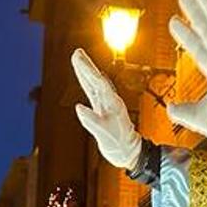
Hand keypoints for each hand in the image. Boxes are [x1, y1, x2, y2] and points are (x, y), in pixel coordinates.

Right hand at [72, 48, 142, 168]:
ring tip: (78, 59)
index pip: (98, 83)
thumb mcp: (104, 135)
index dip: (88, 70)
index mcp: (112, 104)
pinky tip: (85, 78)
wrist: (130, 153)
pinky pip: (94, 93)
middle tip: (77, 52)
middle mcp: (111, 102)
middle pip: (97, 80)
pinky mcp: (104, 111)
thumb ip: (92, 121)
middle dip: (86, 66)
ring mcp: (107, 105)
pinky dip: (88, 84)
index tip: (78, 58)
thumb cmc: (119, 146)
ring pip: (94, 85)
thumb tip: (79, 107)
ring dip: (86, 72)